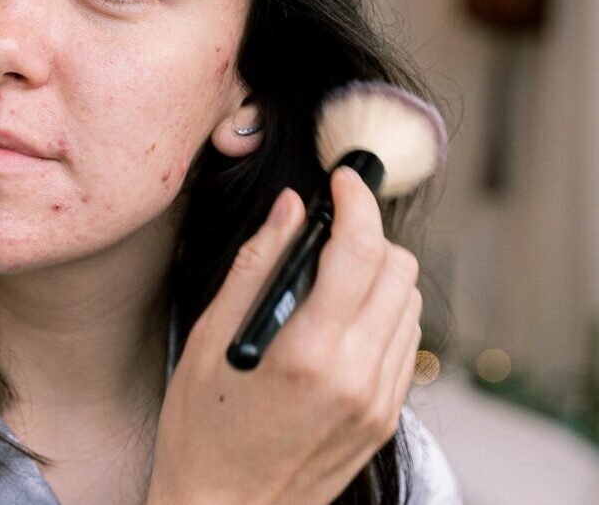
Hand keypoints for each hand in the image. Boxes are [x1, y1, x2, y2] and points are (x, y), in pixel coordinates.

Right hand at [147, 167, 421, 504]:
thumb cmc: (202, 431)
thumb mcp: (208, 340)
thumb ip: (256, 267)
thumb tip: (290, 209)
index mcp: (309, 354)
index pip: (361, 252)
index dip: (357, 202)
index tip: (344, 180)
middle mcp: (357, 378)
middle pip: (399, 270)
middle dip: (369, 233)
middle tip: (329, 229)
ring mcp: (378, 402)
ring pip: (410, 303)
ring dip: (379, 272)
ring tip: (330, 275)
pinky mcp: (384, 418)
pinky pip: (404, 342)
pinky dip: (383, 311)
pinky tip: (341, 317)